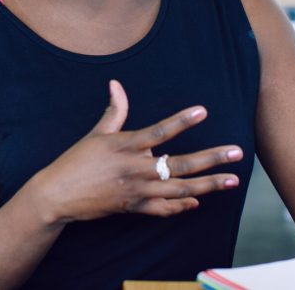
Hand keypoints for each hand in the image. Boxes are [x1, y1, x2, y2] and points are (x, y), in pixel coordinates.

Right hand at [30, 79, 242, 223]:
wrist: (57, 195)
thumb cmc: (76, 161)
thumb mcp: (96, 134)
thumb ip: (114, 110)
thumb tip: (116, 84)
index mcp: (126, 146)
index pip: (160, 131)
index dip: (181, 121)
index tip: (203, 111)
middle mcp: (135, 169)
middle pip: (180, 164)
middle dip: (212, 159)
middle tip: (237, 153)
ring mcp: (137, 191)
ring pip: (180, 189)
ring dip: (208, 185)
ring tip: (231, 181)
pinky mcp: (134, 208)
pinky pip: (163, 209)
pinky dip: (181, 206)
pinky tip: (199, 200)